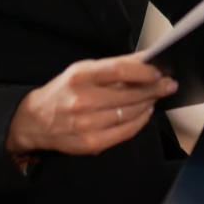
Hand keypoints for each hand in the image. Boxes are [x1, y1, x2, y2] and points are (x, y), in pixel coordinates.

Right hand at [5, 54, 177, 156]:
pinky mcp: (91, 144)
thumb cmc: (64, 91)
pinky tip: (144, 112)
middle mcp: (83, 100)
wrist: (34, 121)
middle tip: (169, 84)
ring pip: (130, 113)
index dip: (144, 71)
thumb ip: (115, 65)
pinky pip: (125, 133)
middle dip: (155, 89)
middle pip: (130, 94)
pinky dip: (139, 121)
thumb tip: (147, 59)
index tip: (160, 71)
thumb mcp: (83, 69)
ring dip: (148, 104)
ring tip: (156, 96)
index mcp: (81, 76)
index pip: (120, 71)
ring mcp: (87, 125)